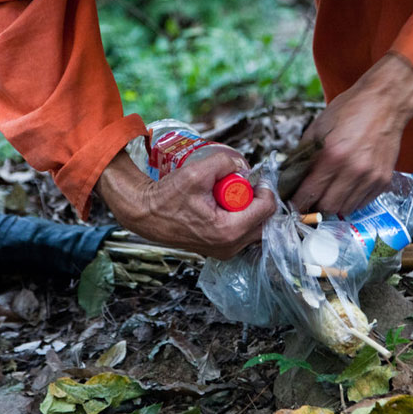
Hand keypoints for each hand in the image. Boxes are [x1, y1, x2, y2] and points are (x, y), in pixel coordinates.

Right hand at [96, 150, 276, 259]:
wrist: (145, 214)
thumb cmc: (165, 198)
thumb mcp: (196, 172)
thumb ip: (225, 162)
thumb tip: (243, 166)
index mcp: (228, 230)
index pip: (267, 208)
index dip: (264, 188)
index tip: (253, 177)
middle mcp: (229, 246)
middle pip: (263, 220)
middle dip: (256, 199)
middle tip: (240, 185)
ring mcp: (224, 251)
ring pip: (254, 228)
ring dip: (247, 209)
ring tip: (228, 195)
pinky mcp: (219, 250)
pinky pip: (241, 233)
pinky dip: (238, 218)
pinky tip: (222, 206)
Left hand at [292, 53, 412, 214]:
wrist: (385, 103)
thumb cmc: (349, 111)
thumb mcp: (318, 128)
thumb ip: (302, 154)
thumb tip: (290, 177)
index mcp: (332, 155)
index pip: (309, 193)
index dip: (297, 201)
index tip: (294, 201)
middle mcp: (353, 169)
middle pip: (327, 207)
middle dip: (315, 206)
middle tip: (310, 199)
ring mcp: (370, 177)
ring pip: (345, 209)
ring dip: (334, 204)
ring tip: (329, 192)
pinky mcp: (383, 180)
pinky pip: (362, 203)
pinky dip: (351, 200)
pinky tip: (346, 186)